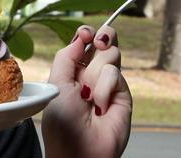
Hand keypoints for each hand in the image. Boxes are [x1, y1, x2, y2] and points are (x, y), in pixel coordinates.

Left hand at [42, 25, 131, 157]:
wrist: (81, 149)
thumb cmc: (63, 122)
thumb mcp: (56, 83)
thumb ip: (66, 57)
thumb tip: (80, 37)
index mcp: (72, 70)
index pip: (84, 42)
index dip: (87, 33)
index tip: (86, 34)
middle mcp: (91, 74)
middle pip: (104, 41)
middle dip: (102, 36)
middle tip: (97, 42)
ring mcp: (108, 83)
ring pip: (111, 54)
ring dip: (96, 71)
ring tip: (89, 94)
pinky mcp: (123, 94)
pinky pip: (115, 74)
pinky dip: (105, 87)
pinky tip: (100, 105)